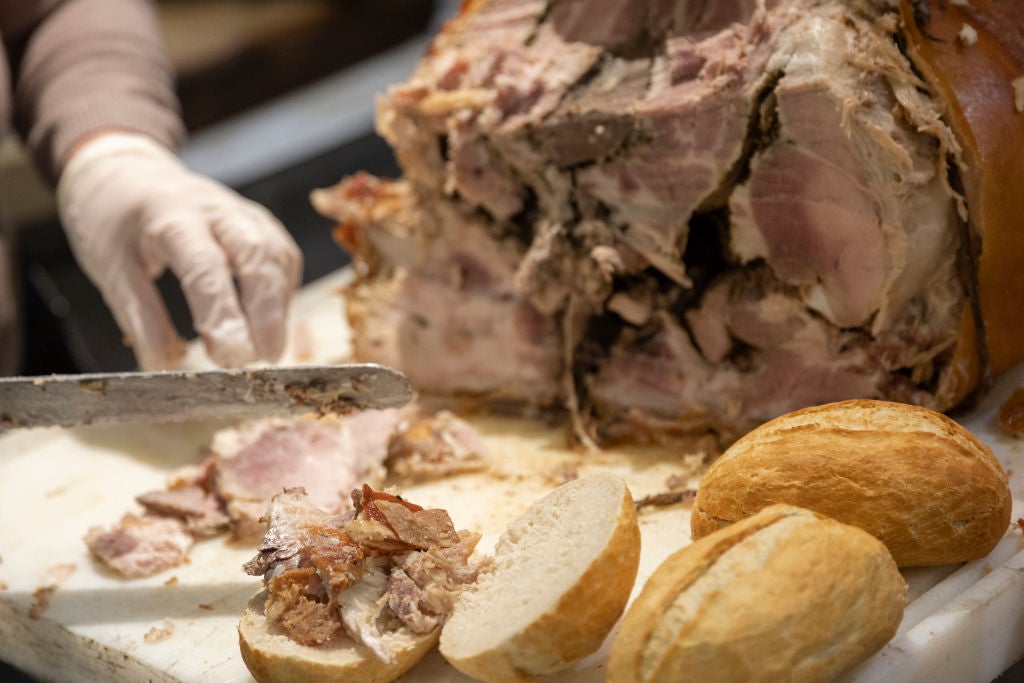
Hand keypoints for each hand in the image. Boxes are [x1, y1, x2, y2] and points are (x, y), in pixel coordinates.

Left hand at [57, 133, 302, 369]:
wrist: (124, 172)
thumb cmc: (112, 222)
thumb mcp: (111, 269)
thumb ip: (141, 317)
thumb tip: (163, 367)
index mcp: (170, 215)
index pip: (205, 265)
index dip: (222, 312)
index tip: (231, 356)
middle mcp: (214, 207)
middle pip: (257, 254)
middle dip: (268, 311)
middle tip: (263, 358)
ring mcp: (242, 211)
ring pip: (278, 254)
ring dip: (279, 305)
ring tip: (268, 349)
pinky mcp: (258, 221)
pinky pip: (283, 255)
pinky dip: (282, 291)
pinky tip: (272, 320)